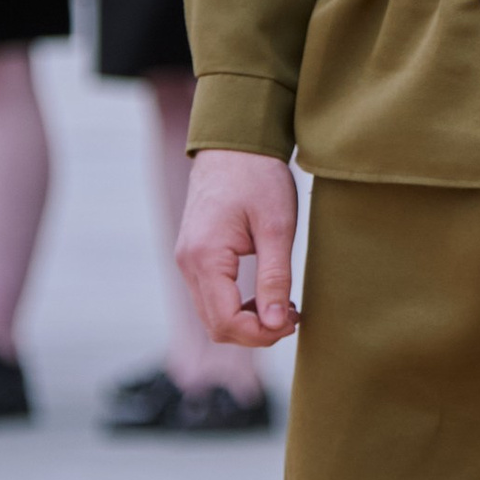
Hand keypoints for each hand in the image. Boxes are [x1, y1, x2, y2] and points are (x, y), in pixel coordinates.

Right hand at [177, 147, 300, 348]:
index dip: (261, 334)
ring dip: (247, 321)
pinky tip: (266, 294)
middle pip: (216, 326)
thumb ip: (274, 278)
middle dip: (255, 332)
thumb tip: (274, 324)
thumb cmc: (258, 179)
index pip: (226, 322)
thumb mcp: (276, 228)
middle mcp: (187, 264)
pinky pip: (211, 298)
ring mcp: (187, 261)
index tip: (292, 319)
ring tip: (283, 304)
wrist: (234, 145)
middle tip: (292, 315)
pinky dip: (237, 306)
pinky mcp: (194, 257)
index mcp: (205, 257)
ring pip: (212, 315)